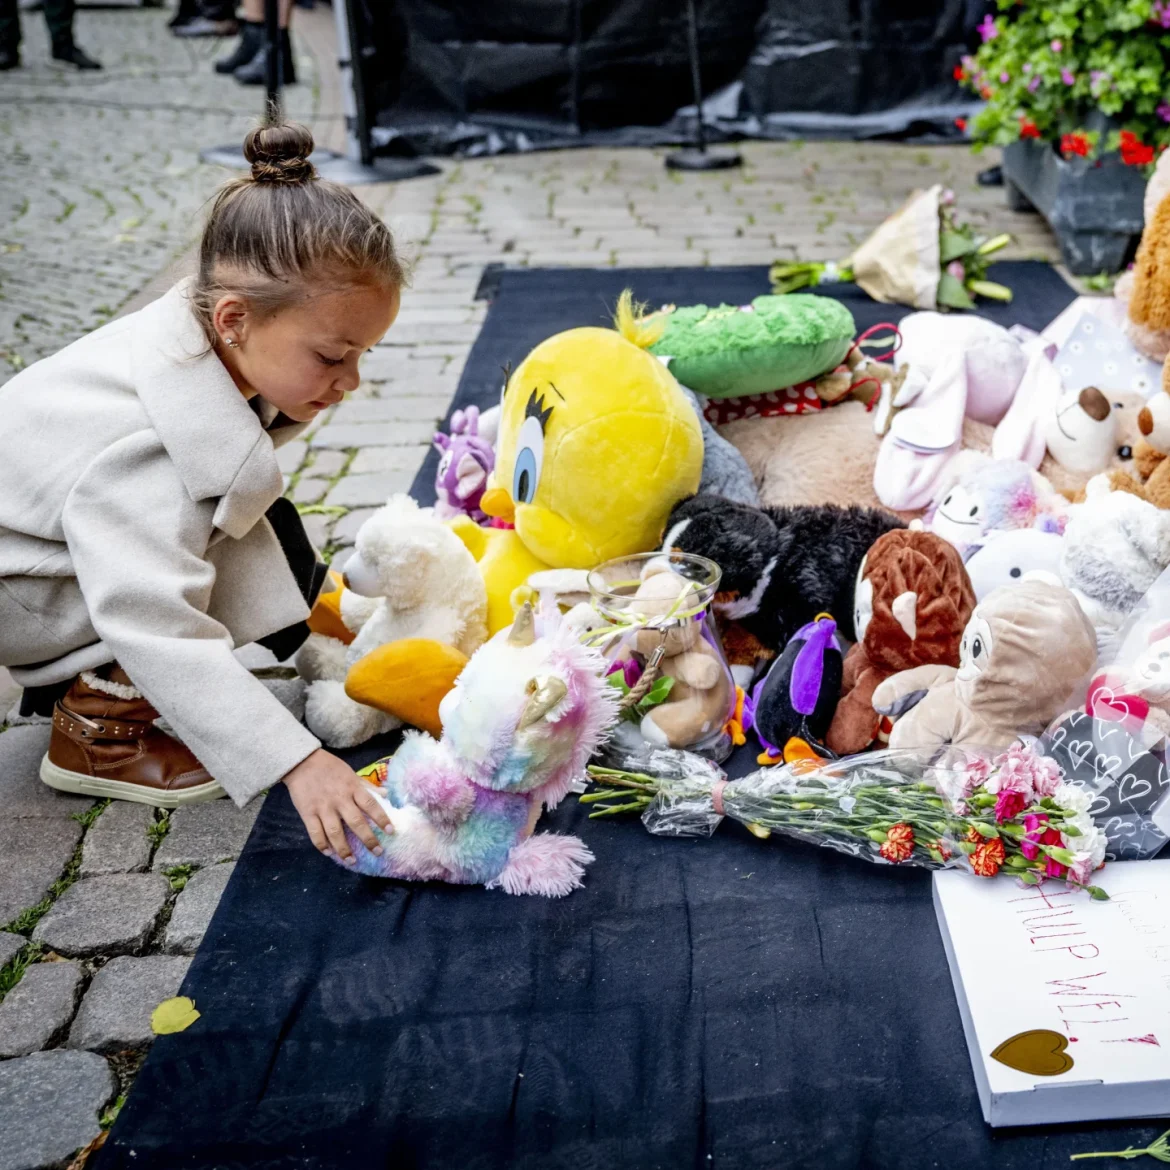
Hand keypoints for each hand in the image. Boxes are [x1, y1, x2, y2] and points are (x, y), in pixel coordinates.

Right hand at [282, 748, 391, 863]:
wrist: (302, 762)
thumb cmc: (330, 767)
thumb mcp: (351, 773)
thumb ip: (367, 786)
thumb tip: (386, 795)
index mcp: (352, 788)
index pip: (371, 805)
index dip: (382, 819)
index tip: (390, 831)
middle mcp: (340, 799)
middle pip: (356, 822)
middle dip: (368, 839)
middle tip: (378, 852)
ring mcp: (323, 807)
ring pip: (335, 832)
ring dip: (344, 849)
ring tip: (352, 861)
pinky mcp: (307, 813)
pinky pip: (315, 833)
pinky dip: (322, 845)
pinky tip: (329, 853)